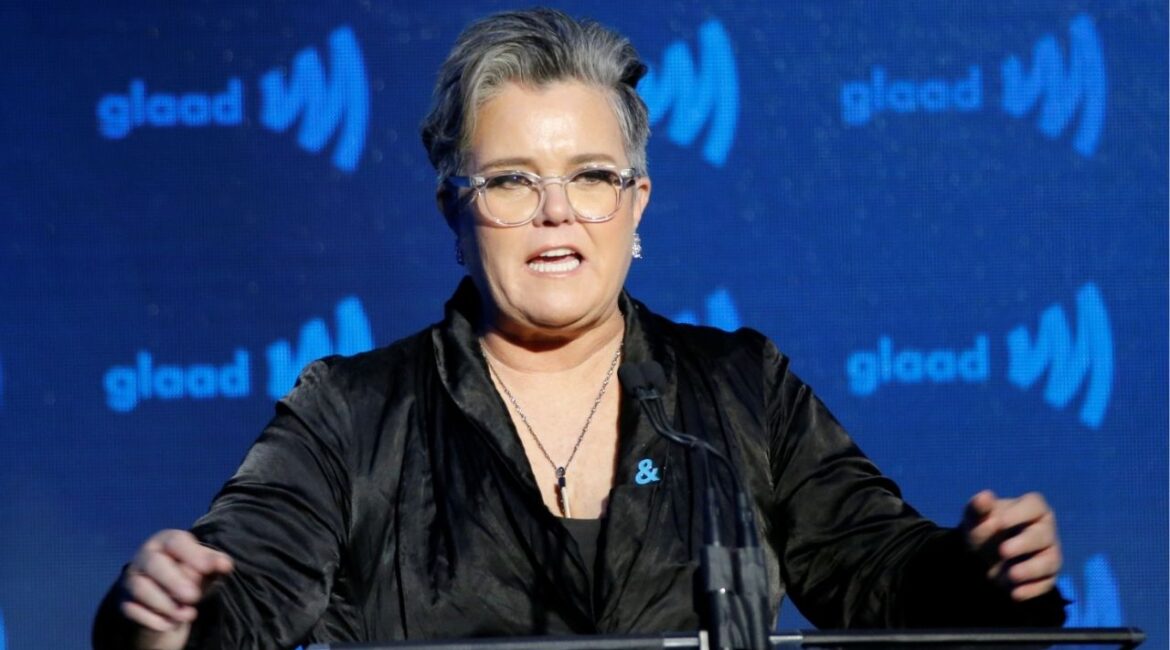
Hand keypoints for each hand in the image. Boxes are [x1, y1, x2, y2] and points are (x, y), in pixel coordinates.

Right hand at [119, 529, 233, 649]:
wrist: (164, 593)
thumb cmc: (188, 571)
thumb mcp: (203, 564)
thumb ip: (214, 563)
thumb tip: (225, 564)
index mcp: (166, 541)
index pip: (176, 542)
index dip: (193, 555)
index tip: (209, 569)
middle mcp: (145, 557)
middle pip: (154, 564)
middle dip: (175, 582)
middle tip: (194, 596)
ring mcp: (131, 579)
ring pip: (141, 589)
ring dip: (166, 604)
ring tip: (189, 614)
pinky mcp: (125, 601)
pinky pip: (133, 610)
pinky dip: (153, 619)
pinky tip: (171, 624)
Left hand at [961, 490, 1061, 601]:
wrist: (980, 556)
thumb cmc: (983, 529)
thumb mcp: (975, 518)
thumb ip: (978, 507)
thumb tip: (985, 496)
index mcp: (1031, 509)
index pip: (1035, 505)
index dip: (1020, 513)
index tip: (1000, 522)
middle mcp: (1045, 530)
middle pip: (1043, 535)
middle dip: (1025, 544)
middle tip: (1002, 551)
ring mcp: (1048, 554)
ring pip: (1050, 561)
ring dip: (1031, 569)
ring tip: (1011, 575)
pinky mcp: (1047, 576)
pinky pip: (1046, 583)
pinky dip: (1031, 589)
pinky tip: (1014, 593)